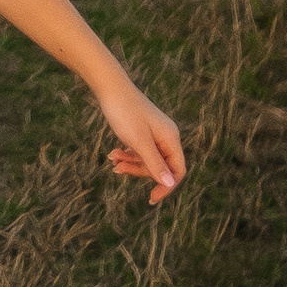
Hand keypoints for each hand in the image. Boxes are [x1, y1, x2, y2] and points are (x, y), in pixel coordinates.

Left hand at [96, 73, 185, 202]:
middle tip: (119, 169)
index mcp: (171, 138)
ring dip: (130, 163)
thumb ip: (154, 163)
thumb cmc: (124, 112)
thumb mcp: (139, 141)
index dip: (167, 186)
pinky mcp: (143, 130)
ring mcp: (155, 133)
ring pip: (148, 159)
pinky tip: (113, 154)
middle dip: (140, 171)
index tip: (151, 198)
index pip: (177, 171)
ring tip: (112, 160)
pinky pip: (140, 150)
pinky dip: (127, 154)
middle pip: (161, 167)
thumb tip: (170, 184)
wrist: (109, 87)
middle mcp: (166, 136)